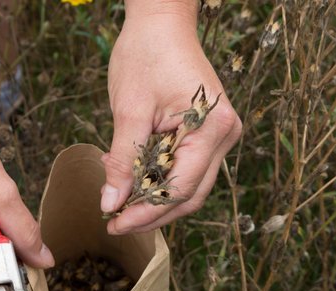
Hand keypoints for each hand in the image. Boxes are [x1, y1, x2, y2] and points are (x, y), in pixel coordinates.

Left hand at [101, 7, 241, 233]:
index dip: (147, 212)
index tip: (115, 222)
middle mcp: (224, 135)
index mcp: (212, 127)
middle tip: (115, 221)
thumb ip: (123, 161)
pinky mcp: (205, 134)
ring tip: (117, 198)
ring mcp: (218, 136)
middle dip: (151, 213)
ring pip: (187, 186)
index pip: (180, 188)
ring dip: (152, 198)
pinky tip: (127, 174)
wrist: (161, 21)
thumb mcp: (129, 110)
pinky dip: (156, 178)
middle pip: (188, 194)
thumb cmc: (146, 55)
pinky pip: (183, 168)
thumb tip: (111, 204)